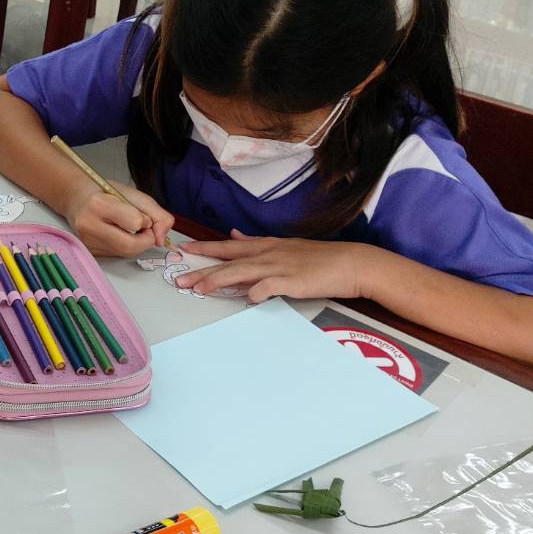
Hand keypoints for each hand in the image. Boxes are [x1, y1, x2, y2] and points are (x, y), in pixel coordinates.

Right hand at [66, 183, 174, 257]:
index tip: (141, 215)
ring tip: (128, 228)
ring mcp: (87, 242)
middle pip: (130, 246)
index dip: (145, 220)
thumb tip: (160, 240)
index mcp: (99, 204)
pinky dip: (125, 246)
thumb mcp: (137, 196)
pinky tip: (117, 234)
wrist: (79, 199)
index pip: (135, 223)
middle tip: (144, 229)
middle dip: (145, 240)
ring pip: (125, 253)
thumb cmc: (108, 194)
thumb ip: (158, 216)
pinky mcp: (90, 252)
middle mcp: (89, 226)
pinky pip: (118, 255)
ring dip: (136, 243)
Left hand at [179, 230, 380, 301]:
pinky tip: (247, 299)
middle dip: (202, 270)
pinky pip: (269, 287)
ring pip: (241, 272)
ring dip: (218, 281)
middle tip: (180, 280)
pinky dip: (256, 292)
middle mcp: (268, 254)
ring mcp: (280, 267)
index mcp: (267, 246)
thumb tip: (235, 234)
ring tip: (199, 289)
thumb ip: (258, 243)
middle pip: (229, 261)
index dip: (206, 247)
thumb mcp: (285, 245)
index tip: (184, 249)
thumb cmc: (319, 258)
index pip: (230, 245)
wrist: (352, 263)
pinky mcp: (292, 281)